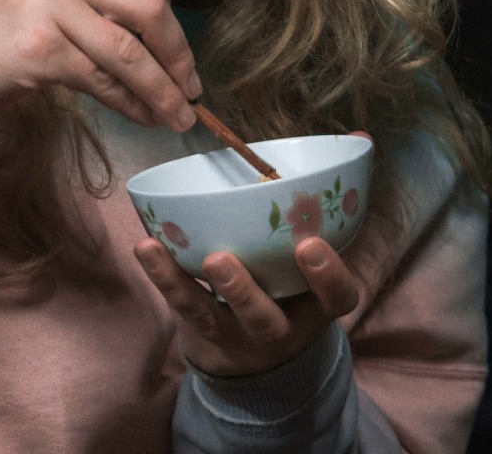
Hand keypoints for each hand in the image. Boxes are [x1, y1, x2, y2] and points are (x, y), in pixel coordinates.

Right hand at [0, 0, 200, 128]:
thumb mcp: (46, 0)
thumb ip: (95, 6)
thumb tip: (158, 48)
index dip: (175, 22)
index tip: (182, 59)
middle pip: (151, 7)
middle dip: (178, 55)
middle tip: (189, 91)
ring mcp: (50, 6)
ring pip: (130, 50)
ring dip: (161, 90)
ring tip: (175, 117)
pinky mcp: (40, 47)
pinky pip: (102, 79)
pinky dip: (129, 103)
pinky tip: (140, 116)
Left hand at [135, 235, 361, 376]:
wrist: (255, 351)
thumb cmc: (291, 283)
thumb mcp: (311, 265)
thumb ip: (316, 219)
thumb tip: (347, 140)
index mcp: (316, 308)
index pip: (337, 298)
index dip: (329, 276)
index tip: (311, 244)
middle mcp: (280, 329)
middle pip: (265, 321)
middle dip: (243, 293)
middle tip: (220, 260)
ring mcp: (237, 336)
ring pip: (210, 318)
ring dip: (182, 284)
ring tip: (155, 249)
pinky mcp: (201, 331)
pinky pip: (179, 307)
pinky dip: (160, 276)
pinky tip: (145, 247)